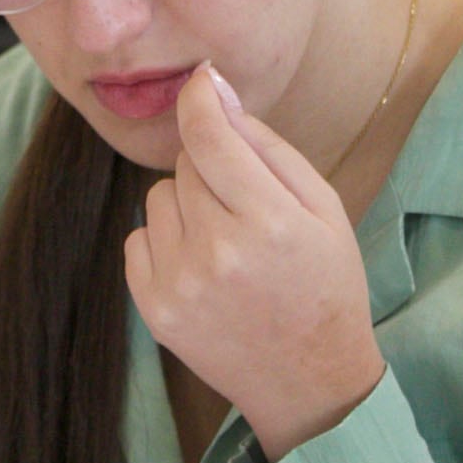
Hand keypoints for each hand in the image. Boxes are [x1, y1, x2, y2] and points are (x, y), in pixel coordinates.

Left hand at [122, 65, 384, 461]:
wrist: (309, 382)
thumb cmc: (324, 285)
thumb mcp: (323, 209)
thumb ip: (269, 148)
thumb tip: (218, 96)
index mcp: (269, 222)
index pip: (210, 136)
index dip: (200, 98)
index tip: (201, 80)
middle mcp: (218, 252)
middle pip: (186, 164)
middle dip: (210, 169)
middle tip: (245, 207)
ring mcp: (181, 284)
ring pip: (157, 197)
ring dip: (186, 206)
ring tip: (225, 243)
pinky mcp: (154, 309)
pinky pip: (138, 238)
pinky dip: (165, 243)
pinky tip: (203, 268)